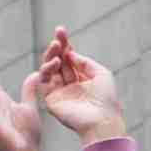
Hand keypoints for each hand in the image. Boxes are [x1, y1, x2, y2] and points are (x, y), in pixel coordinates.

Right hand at [28, 26, 128, 150]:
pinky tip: (54, 62)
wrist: (102, 120)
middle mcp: (70, 84)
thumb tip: (70, 53)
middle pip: (58, 61)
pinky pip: (44, 81)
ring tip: (55, 46)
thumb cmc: (106, 99)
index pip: (70, 58)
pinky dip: (47, 69)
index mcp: (82, 78)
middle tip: (57, 35)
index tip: (61, 30)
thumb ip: (84, 61)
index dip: (65, 44)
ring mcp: (59, 92)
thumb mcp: (101, 73)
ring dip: (51, 55)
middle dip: (57, 46)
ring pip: (49, 69)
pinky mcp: (50, 100)